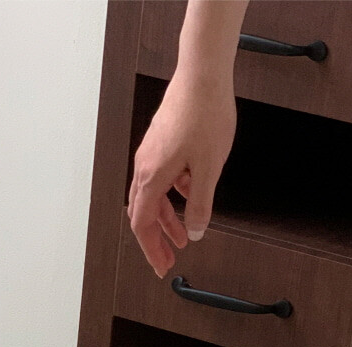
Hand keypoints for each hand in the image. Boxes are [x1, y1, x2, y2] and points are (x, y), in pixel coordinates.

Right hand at [127, 72, 236, 277]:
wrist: (203, 73)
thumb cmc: (205, 114)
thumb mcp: (209, 169)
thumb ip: (201, 205)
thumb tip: (196, 231)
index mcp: (152, 175)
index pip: (142, 224)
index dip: (151, 250)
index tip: (161, 267)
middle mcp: (146, 165)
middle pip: (143, 213)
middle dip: (155, 240)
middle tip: (168, 259)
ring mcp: (152, 152)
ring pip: (153, 196)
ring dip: (166, 219)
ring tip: (183, 236)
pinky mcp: (161, 143)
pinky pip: (161, 178)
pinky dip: (173, 195)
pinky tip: (192, 197)